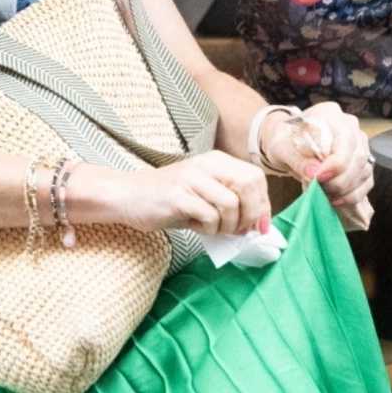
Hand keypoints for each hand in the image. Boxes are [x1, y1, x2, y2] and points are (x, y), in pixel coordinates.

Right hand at [86, 150, 271, 236]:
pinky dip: (210, 229)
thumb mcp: (203, 195)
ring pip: (230, 203)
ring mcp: (191, 179)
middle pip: (247, 186)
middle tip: (240, 232)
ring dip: (228, 225)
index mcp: (216, 161)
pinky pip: (209, 216)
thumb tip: (257, 226)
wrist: (128, 196)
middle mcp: (206, 165)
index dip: (263, 204)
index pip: (255, 177)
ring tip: (217, 231)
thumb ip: (230, 204)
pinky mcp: (177, 196)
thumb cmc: (169, 200)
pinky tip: (200, 229)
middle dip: (251, 215)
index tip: (260, 226)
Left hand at [260, 102, 375, 229]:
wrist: (288, 144)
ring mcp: (359, 144)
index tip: (318, 179)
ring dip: (347, 190)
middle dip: (340, 181)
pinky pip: (366, 182)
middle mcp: (350, 127)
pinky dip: (353, 195)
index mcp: (331, 115)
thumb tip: (313, 174)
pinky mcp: (361, 163)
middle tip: (321, 192)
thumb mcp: (282, 148)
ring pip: (365, 171)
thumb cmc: (285, 142)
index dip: (336, 164)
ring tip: (325, 196)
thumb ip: (297, 159)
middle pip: (359, 157)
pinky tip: (335, 200)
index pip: (345, 139)